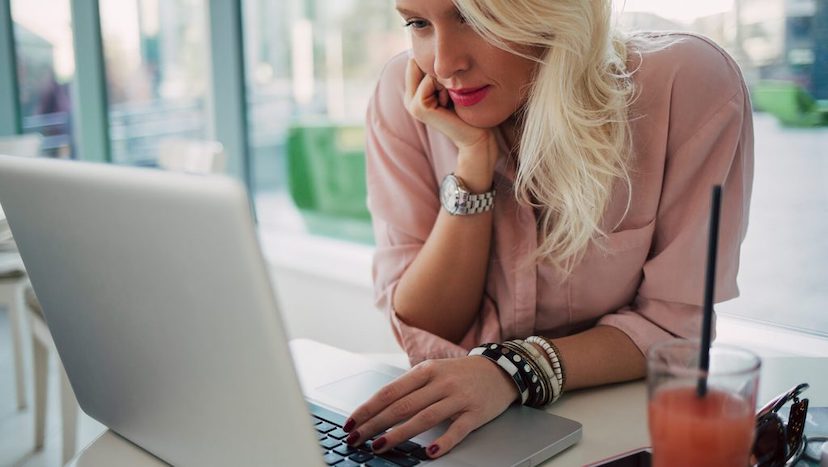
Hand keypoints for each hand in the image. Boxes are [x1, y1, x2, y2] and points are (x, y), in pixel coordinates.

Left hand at [343, 356, 517, 458]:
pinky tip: (429, 453)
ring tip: (379, 446)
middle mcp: (440, 382)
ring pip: (424, 418)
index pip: (390, 391)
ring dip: (399, 434)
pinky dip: (443, 442)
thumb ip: (410, 388)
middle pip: (402, 405)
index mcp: (426, 370)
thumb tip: (377, 409)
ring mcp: (458, 398)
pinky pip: (457, 430)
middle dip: (375, 424)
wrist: (500, 370)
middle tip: (356, 439)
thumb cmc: (459, 374)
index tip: (351, 423)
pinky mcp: (475, 414)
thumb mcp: (433, 372)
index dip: (368, 408)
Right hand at [404, 59, 497, 174]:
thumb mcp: (452, 84)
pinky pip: (429, 80)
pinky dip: (443, 87)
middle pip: (418, 62)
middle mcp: (409, 96)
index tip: (450, 86)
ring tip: (450, 99)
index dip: (437, 66)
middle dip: (438, 72)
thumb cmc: (469, 108)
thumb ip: (438, 70)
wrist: (476, 135)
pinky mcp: (418, 107)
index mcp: (414, 91)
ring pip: (424, 71)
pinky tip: (449, 103)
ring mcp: (410, 103)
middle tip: (450, 93)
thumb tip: (432, 46)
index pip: (418, 59)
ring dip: (443, 80)